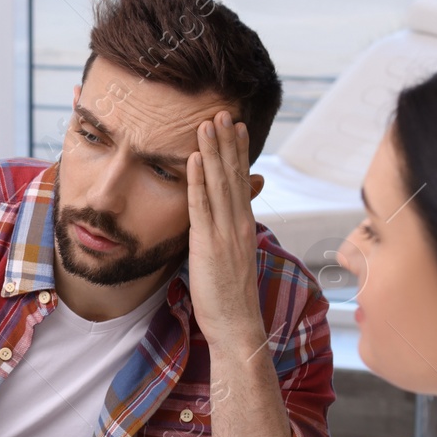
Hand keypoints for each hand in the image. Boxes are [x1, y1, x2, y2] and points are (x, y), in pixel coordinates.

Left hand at [186, 111, 266, 349]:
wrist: (236, 325)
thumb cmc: (229, 298)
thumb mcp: (231, 259)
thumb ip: (227, 235)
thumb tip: (223, 223)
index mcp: (244, 226)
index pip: (241, 181)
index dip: (237, 152)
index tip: (235, 126)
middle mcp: (239, 224)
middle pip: (233, 174)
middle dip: (226, 142)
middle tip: (221, 111)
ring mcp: (226, 233)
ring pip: (219, 184)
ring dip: (212, 151)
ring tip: (208, 123)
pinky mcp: (209, 245)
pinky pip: (201, 207)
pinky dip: (197, 181)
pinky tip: (192, 159)